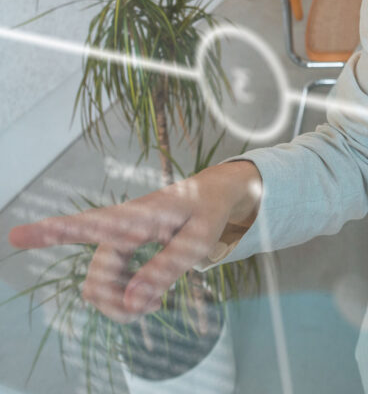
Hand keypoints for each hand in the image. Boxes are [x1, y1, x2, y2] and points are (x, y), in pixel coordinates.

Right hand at [7, 161, 261, 322]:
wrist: (211, 194)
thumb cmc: (206, 212)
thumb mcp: (197, 241)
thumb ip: (165, 270)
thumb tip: (129, 306)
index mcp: (136, 217)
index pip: (88, 224)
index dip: (52, 231)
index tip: (16, 235)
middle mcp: (117, 229)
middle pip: (96, 283)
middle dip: (118, 307)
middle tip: (156, 308)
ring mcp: (115, 242)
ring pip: (98, 290)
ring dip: (122, 306)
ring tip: (157, 301)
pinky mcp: (119, 252)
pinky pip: (108, 288)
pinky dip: (126, 300)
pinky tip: (151, 295)